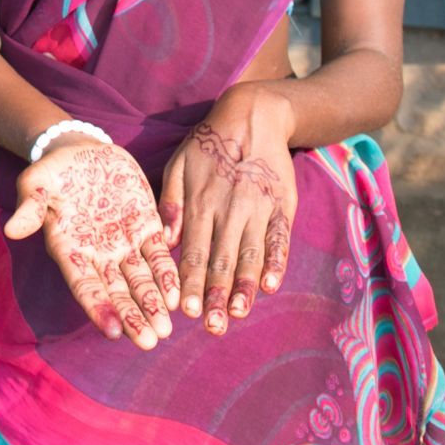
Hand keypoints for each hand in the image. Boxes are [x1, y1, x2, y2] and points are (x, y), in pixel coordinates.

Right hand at [3, 137, 178, 348]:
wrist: (81, 150)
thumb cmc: (53, 172)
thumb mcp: (35, 182)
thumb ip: (29, 206)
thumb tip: (12, 228)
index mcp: (70, 249)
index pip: (85, 285)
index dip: (99, 308)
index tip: (114, 331)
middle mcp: (99, 254)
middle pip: (116, 291)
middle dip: (132, 316)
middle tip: (149, 342)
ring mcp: (124, 242)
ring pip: (140, 280)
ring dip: (152, 303)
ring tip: (165, 329)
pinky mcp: (145, 225)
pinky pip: (158, 254)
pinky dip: (166, 274)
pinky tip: (176, 295)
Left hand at [158, 83, 297, 335]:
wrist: (252, 116)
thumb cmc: (206, 146)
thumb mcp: (178, 166)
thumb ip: (170, 203)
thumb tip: (163, 240)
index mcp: (199, 204)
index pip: (191, 252)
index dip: (187, 283)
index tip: (183, 311)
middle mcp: (228, 210)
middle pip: (220, 260)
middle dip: (214, 296)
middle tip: (212, 327)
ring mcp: (257, 209)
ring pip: (249, 254)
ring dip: (244, 287)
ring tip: (238, 313)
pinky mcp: (281, 207)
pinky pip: (279, 238)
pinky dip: (276, 262)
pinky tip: (272, 285)